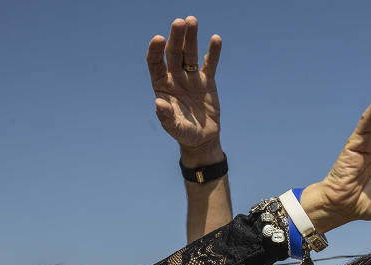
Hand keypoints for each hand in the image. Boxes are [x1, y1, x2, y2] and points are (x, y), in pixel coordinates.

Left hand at [147, 16, 223, 165]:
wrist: (202, 138)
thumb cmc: (184, 133)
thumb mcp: (174, 128)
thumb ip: (166, 116)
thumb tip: (158, 103)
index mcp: (162, 85)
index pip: (155, 63)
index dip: (156, 50)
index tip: (159, 39)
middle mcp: (175, 77)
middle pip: (173, 53)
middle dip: (176, 37)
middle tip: (180, 22)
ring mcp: (191, 77)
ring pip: (189, 53)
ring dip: (191, 37)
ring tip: (192, 20)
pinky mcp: (207, 80)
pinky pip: (209, 63)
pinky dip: (213, 52)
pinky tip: (215, 39)